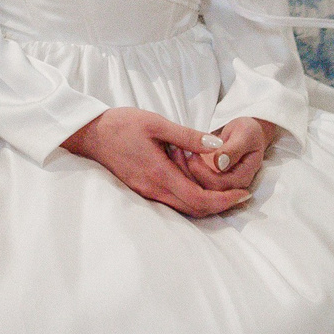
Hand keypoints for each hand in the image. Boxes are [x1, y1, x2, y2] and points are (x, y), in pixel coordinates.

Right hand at [61, 108, 251, 218]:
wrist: (89, 134)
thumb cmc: (121, 124)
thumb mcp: (157, 123)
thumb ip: (188, 136)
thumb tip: (217, 148)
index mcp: (159, 174)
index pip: (199, 199)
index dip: (225, 201)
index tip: (244, 194)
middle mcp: (153, 190)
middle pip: (194, 210)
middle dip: (221, 206)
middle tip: (241, 195)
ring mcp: (146, 192)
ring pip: (183, 209)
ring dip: (206, 204)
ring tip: (226, 191)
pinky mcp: (141, 190)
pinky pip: (172, 203)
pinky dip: (191, 199)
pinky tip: (198, 185)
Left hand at [173, 117, 277, 194]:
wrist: (246, 134)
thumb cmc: (248, 132)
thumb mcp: (244, 135)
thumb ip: (233, 150)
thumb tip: (220, 164)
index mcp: (242, 178)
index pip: (218, 185)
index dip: (202, 171)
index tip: (193, 152)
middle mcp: (232, 187)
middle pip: (205, 191)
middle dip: (190, 172)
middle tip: (181, 150)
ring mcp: (221, 186)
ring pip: (197, 189)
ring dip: (184, 172)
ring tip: (177, 150)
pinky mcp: (210, 181)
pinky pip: (194, 183)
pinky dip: (184, 170)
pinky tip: (178, 154)